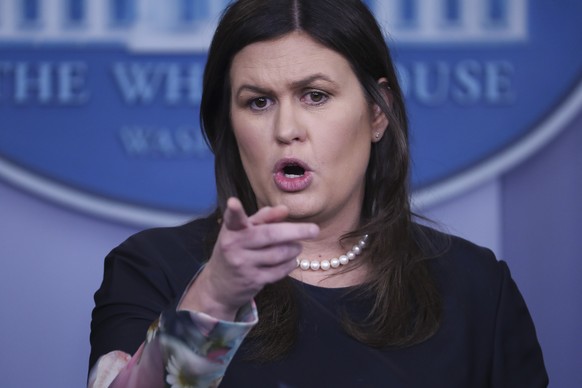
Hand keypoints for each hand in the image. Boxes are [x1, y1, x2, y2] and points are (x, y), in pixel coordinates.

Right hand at [179, 197, 318, 319]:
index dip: (234, 211)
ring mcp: (243, 264)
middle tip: (314, 230)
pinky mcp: (253, 280)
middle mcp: (234, 246)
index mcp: (231, 230)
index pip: (233, 219)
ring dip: (294, 248)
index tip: (233, 202)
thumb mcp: (241, 233)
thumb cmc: (235, 251)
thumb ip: (262, 219)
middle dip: (296, 231)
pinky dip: (290, 264)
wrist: (218, 287)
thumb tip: (284, 210)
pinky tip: (291, 260)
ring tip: (297, 246)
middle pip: (269, 235)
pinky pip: (279, 270)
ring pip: (279, 253)